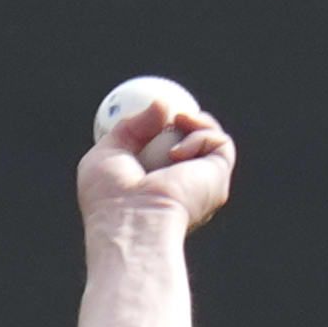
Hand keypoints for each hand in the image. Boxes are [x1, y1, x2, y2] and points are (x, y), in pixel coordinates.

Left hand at [76, 88, 234, 235]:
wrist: (131, 222)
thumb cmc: (110, 200)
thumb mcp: (106, 154)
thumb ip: (131, 126)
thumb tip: (162, 103)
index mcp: (157, 188)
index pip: (167, 153)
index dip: (164, 128)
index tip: (153, 113)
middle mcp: (184, 189)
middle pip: (194, 143)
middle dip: (186, 120)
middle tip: (170, 109)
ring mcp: (203, 184)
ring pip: (213, 139)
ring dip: (196, 122)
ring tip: (178, 121)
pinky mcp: (218, 178)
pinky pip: (220, 142)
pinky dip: (201, 135)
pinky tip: (176, 152)